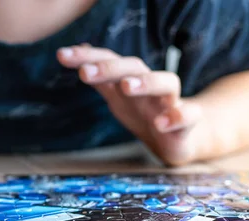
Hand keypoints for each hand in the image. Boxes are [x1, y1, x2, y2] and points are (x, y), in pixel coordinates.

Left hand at [57, 45, 203, 164]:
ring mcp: (170, 102)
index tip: (61, 55)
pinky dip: (176, 117)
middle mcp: (150, 86)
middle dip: (109, 68)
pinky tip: (161, 123)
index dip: (86, 57)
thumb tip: (78, 55)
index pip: (109, 60)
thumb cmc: (145, 113)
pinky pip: (187, 115)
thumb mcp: (118, 97)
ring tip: (126, 87)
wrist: (178, 138)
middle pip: (134, 67)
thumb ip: (101, 79)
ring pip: (166, 83)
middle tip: (85, 72)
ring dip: (146, 83)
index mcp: (131, 79)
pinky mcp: (186, 122)